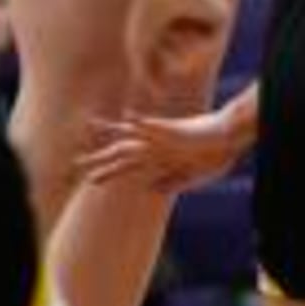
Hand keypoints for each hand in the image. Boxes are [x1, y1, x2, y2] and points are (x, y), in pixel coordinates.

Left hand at [79, 106, 246, 191]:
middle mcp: (155, 147)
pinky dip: (140, 122)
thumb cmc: (212, 157)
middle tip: (76, 165)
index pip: (126, 166)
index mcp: (157, 158)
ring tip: (91, 136)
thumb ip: (169, 181)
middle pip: (121, 154)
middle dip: (99, 161)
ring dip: (110, 140)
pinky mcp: (173, 130)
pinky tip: (128, 117)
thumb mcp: (188, 177)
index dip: (107, 172)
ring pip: (131, 139)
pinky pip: (154, 125)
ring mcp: (161, 138)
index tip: (89, 180)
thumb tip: (149, 188)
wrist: (228, 139)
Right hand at [125, 0, 227, 97]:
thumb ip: (146, 75)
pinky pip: (211, 44)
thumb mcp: (140, 48)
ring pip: (200, 55)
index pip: (173, 60)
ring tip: (169, 31)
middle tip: (162, 38)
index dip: (161, 62)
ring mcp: (210, 21)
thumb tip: (157, 99)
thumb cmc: (146, 8)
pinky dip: (196, 41)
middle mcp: (196, 25)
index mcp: (178, 29)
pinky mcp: (222, 15)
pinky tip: (183, 27)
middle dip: (171, 56)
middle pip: (188, 62)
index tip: (153, 50)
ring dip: (180, 48)